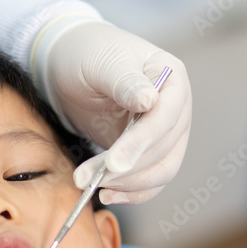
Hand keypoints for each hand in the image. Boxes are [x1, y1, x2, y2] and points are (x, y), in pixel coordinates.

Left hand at [33, 18, 191, 204]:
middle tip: (87, 178)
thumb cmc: (88, 53)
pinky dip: (132, 192)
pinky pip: (150, 179)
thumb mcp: (103, 62)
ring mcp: (164, 132)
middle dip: (126, 169)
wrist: (70, 63)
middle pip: (164, 150)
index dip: (141, 143)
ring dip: (128, 184)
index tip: (113, 163)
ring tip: (92, 185)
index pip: (165, 118)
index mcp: (171, 78)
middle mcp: (175, 107)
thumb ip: (125, 81)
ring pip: (160, 170)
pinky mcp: (146, 150)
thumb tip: (150, 100)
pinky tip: (108, 194)